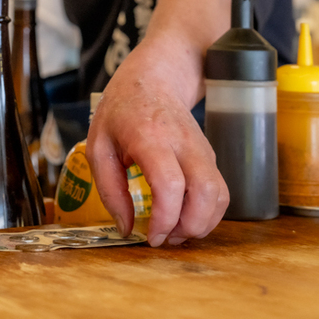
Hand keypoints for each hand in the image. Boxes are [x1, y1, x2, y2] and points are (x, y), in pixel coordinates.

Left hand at [87, 38, 228, 246]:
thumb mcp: (99, 146)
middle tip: (165, 238)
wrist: (152, 80)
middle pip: (206, 192)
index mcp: (150, 137)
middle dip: (190, 226)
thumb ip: (110, 190)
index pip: (171, 184)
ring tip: (174, 231)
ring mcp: (202, 149)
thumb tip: (127, 228)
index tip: (151, 235)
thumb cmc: (120, 112)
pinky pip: (220, 192)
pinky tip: (185, 218)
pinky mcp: (211, 156)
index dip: (166, 218)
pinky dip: (208, 213)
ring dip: (202, 224)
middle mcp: (183, 143)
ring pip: (220, 195)